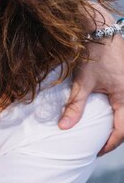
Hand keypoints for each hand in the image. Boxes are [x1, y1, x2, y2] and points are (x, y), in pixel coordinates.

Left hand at [59, 34, 123, 154]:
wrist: (100, 31)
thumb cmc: (93, 55)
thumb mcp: (82, 82)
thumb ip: (75, 105)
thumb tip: (64, 127)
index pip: (122, 131)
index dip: (109, 144)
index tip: (97, 152)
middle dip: (116, 137)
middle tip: (100, 146)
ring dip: (119, 125)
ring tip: (103, 134)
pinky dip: (119, 113)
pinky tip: (107, 115)